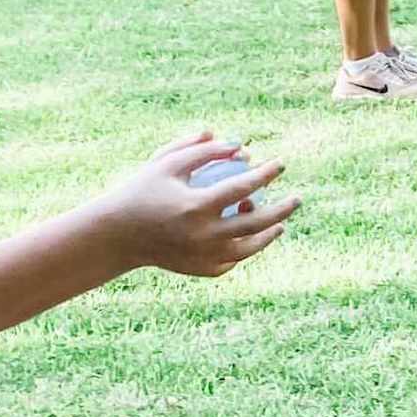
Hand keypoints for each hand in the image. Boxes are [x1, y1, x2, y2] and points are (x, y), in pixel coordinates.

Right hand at [96, 132, 295, 278]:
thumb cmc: (143, 191)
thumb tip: (239, 145)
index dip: (265, 174)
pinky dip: (242, 248)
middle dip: (282, 210)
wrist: (118, 234)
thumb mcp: (166, 162)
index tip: (279, 164)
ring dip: (268, 235)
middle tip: (297, 198)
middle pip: (256, 223)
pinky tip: (250, 237)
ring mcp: (204, 257)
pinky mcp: (201, 270)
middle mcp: (203, 236)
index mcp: (196, 207)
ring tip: (279, 223)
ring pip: (249, 248)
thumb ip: (202, 149)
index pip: (242, 187)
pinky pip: (232, 259)